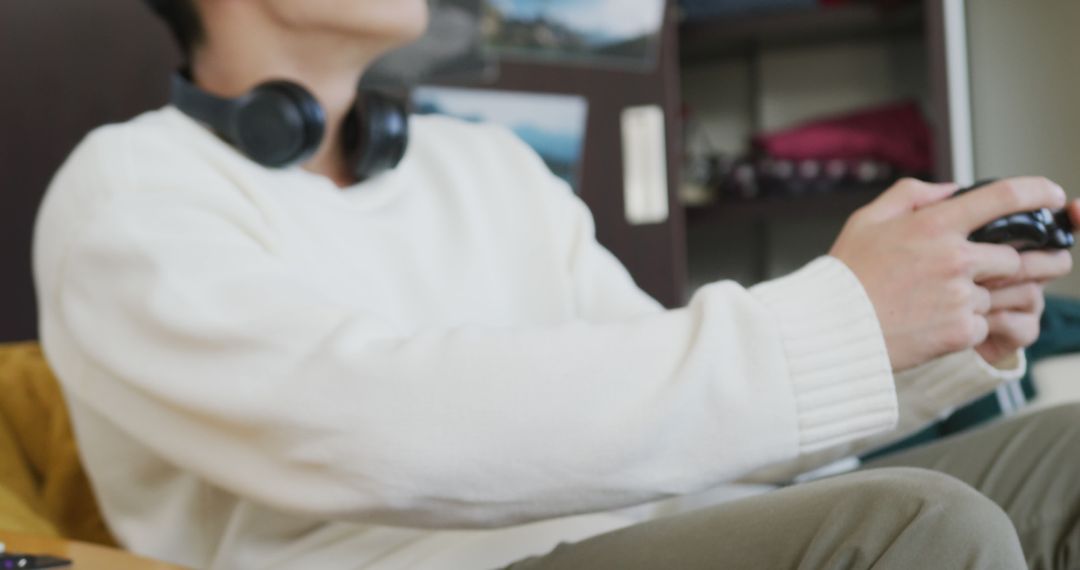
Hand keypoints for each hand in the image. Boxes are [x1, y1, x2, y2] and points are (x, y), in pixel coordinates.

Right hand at [830, 177, 1065, 371]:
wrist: (832, 329)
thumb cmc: (846, 276)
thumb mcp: (867, 220)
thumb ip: (910, 195)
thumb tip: (950, 190)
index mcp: (934, 226)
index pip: (1003, 197)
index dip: (1038, 191)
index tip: (1052, 195)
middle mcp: (954, 259)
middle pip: (1014, 257)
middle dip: (1016, 263)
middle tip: (1014, 269)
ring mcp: (960, 297)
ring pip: (999, 294)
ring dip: (987, 296)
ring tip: (960, 300)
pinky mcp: (960, 331)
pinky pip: (983, 325)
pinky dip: (968, 325)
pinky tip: (937, 322)